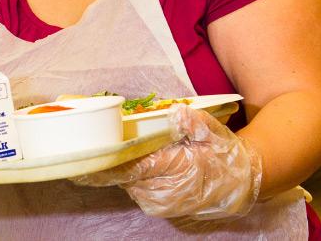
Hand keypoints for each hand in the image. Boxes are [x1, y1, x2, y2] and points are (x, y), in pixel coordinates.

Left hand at [73, 104, 262, 220]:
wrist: (241, 185)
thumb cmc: (227, 156)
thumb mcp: (216, 134)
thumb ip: (196, 123)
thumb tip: (178, 111)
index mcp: (174, 170)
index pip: (129, 168)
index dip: (102, 164)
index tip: (79, 160)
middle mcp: (163, 192)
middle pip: (123, 175)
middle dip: (112, 161)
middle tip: (100, 144)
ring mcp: (159, 203)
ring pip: (128, 183)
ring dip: (126, 169)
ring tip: (129, 153)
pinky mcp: (158, 208)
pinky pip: (136, 189)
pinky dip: (135, 178)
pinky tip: (144, 166)